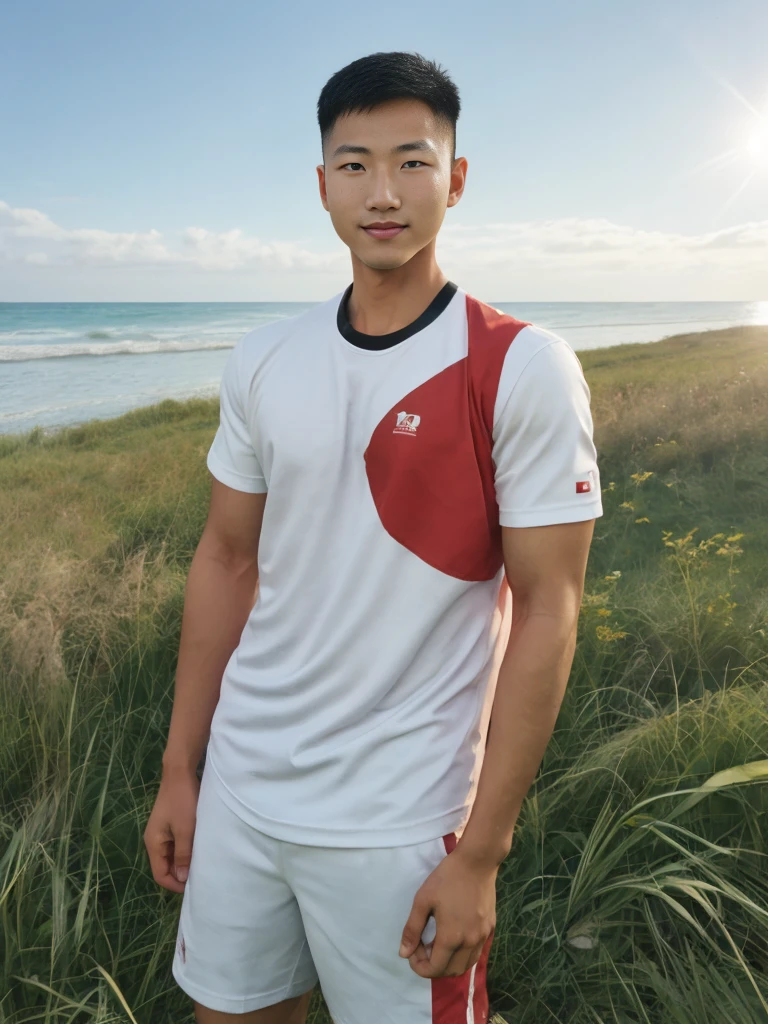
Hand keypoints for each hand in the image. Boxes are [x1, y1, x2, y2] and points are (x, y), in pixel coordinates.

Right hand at [143, 767, 199, 892]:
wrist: (180, 773)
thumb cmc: (182, 802)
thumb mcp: (185, 830)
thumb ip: (183, 854)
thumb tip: (182, 878)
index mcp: (153, 844)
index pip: (160, 874)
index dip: (175, 884)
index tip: (193, 885)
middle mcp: (154, 840)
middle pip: (165, 866)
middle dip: (180, 873)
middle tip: (200, 875)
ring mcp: (162, 832)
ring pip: (172, 855)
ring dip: (184, 861)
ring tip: (201, 863)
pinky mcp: (170, 824)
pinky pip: (176, 844)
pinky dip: (185, 850)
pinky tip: (198, 848)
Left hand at [398, 844, 496, 978]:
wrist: (477, 861)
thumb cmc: (446, 878)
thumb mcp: (423, 900)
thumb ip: (412, 929)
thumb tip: (403, 953)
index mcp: (451, 937)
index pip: (434, 969)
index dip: (419, 966)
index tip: (412, 951)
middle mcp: (469, 943)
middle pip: (450, 972)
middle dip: (432, 966)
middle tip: (422, 947)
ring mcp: (482, 937)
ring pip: (465, 965)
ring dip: (449, 963)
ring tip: (437, 945)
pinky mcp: (490, 928)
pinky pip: (475, 952)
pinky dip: (462, 955)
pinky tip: (454, 938)